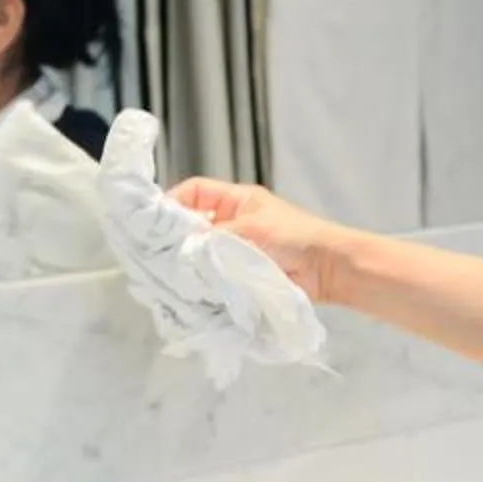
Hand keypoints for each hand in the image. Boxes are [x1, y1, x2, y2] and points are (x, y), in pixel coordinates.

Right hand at [169, 178, 354, 298]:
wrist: (328, 269)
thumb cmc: (295, 237)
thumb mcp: (250, 228)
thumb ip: (213, 236)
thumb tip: (180, 249)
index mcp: (236, 200)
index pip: (193, 192)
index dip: (172, 202)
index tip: (154, 223)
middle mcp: (232, 222)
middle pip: (192, 225)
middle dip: (176, 238)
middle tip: (157, 255)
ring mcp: (236, 249)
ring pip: (201, 252)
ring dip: (189, 263)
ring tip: (171, 274)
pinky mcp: (241, 274)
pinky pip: (214, 274)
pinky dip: (203, 281)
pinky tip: (190, 289)